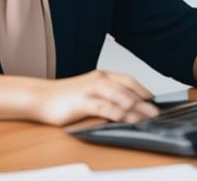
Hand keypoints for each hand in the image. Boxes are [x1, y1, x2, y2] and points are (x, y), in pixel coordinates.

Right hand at [30, 70, 159, 125]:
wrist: (40, 97)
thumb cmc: (65, 96)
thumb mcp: (89, 91)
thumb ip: (106, 95)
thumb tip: (126, 106)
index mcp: (101, 76)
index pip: (128, 80)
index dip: (143, 90)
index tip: (154, 101)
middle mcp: (98, 80)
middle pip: (127, 90)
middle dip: (144, 102)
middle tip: (157, 113)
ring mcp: (90, 90)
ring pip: (119, 96)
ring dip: (135, 107)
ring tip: (147, 117)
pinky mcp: (82, 102)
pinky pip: (104, 107)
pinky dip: (117, 112)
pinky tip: (126, 119)